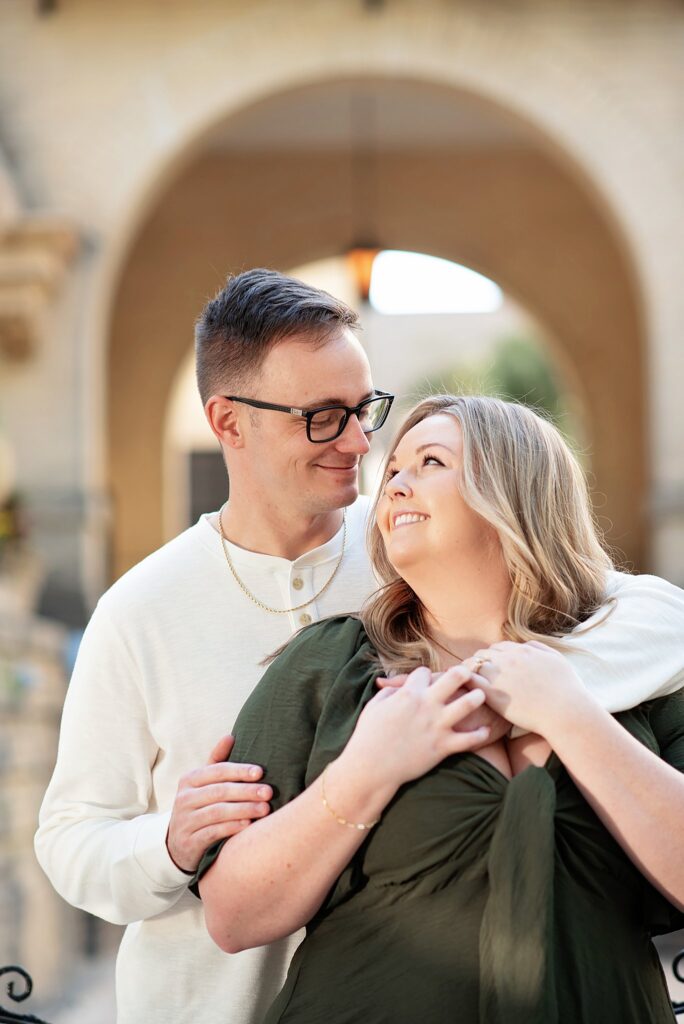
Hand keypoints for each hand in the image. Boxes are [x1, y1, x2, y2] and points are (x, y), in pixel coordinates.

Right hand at [166, 734, 272, 872]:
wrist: (178, 844)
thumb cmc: (199, 806)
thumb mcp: (203, 783)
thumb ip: (216, 761)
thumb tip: (230, 736)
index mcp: (189, 779)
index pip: (216, 771)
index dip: (239, 771)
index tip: (260, 772)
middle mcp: (184, 798)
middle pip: (219, 791)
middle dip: (246, 791)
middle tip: (269, 792)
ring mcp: (185, 821)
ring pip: (218, 812)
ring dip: (244, 809)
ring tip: (265, 809)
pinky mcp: (189, 842)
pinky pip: (213, 832)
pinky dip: (232, 827)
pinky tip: (248, 825)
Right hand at [348, 665, 489, 791]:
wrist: (371, 767)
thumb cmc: (367, 736)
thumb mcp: (373, 707)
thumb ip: (388, 693)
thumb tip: (396, 687)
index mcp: (408, 694)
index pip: (424, 672)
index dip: (425, 674)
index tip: (427, 679)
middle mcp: (426, 705)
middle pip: (453, 678)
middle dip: (462, 672)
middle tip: (468, 672)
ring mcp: (437, 725)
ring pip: (467, 704)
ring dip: (476, 697)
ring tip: (480, 695)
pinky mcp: (443, 746)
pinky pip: (469, 739)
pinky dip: (480, 735)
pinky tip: (485, 731)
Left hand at [468, 640, 593, 738]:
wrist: (565, 712)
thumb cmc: (566, 689)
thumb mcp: (557, 660)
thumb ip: (540, 648)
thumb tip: (526, 644)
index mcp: (523, 651)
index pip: (498, 647)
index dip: (494, 657)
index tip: (492, 666)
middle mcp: (509, 659)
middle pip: (484, 654)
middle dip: (480, 662)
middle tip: (477, 675)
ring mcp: (499, 675)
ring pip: (473, 665)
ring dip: (470, 671)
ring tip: (467, 681)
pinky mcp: (492, 693)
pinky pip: (470, 680)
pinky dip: (466, 681)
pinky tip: (466, 689)